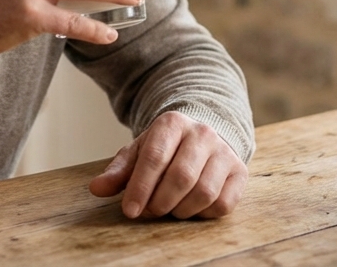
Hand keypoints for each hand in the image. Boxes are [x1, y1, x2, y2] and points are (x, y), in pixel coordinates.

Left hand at [89, 111, 246, 219]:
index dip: (140, 188)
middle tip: (149, 211)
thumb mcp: (139, 152)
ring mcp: (225, 152)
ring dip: (181, 210)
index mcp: (172, 123)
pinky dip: (203, 214)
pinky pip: (223, 204)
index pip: (155, 157)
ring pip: (204, 192)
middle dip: (160, 202)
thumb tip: (96, 188)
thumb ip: (118, 171)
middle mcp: (202, 133)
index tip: (129, 210)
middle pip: (181, 177)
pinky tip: (190, 208)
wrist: (202, 138)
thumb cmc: (165, 149)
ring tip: (169, 209)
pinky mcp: (240, 172)